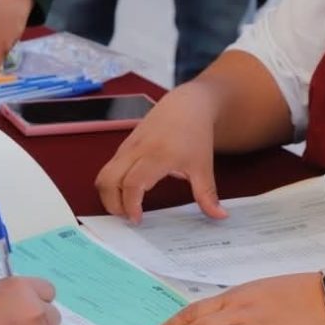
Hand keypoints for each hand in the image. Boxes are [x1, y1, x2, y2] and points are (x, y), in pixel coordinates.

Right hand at [95, 83, 227, 223]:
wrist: (187, 105)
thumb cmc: (195, 134)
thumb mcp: (203, 166)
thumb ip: (207, 194)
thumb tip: (219, 216)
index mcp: (158, 155)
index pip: (133, 183)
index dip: (131, 204)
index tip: (138, 219)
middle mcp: (137, 150)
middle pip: (109, 180)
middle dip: (113, 203)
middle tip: (127, 217)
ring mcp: (127, 147)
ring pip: (104, 175)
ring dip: (109, 195)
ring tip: (125, 208)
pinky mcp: (123, 147)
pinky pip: (108, 168)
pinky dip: (111, 185)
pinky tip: (126, 194)